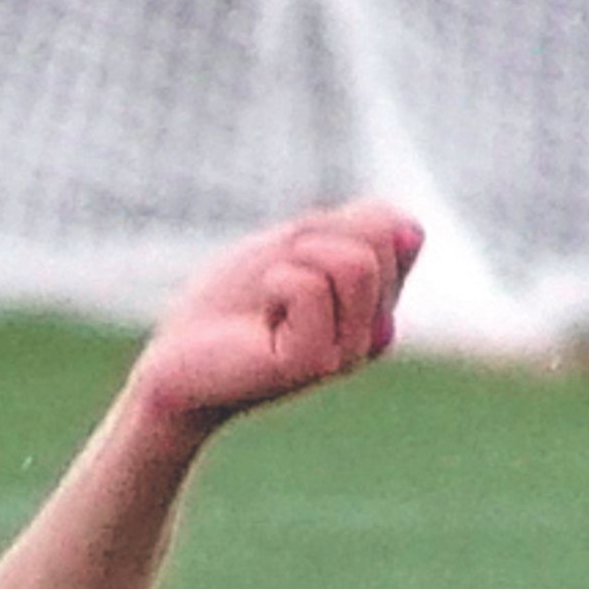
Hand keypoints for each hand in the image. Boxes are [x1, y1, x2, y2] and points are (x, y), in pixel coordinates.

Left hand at [126, 200, 421, 438]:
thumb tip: (412, 232)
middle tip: (275, 281)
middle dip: (314, 240)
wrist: (177, 359)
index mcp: (375, 303)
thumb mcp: (299, 243)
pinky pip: (310, 287)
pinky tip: (259, 320)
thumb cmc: (230, 302)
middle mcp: (374, 332)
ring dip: (295, 260)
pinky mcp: (315, 364)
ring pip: (356, 264)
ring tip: (269, 298)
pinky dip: (275, 283)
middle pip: (379, 242)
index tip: (296, 257)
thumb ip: (360, 229)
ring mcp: (349, 353)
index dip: (334, 224)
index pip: (392, 229)